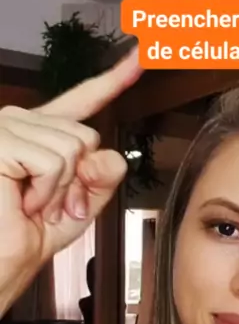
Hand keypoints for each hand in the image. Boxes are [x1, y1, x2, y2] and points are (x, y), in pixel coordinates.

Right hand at [0, 47, 142, 315]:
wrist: (0, 267)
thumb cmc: (24, 238)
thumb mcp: (80, 204)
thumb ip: (102, 174)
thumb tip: (105, 153)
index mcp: (39, 133)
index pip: (82, 100)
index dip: (113, 79)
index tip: (141, 56)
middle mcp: (20, 122)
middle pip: (86, 135)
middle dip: (77, 181)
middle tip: (49, 208)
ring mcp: (7, 127)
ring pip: (73, 148)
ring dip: (60, 190)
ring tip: (31, 207)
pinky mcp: (0, 140)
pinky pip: (54, 162)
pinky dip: (47, 192)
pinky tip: (21, 202)